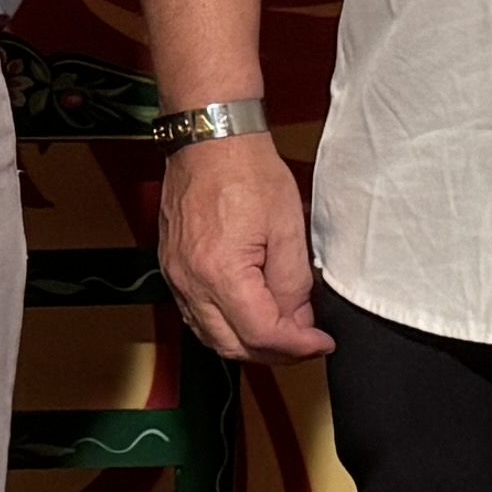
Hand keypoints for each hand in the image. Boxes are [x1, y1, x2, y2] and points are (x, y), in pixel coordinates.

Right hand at [156, 131, 331, 363]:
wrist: (210, 139)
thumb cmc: (246, 171)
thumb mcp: (288, 229)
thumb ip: (293, 284)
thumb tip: (296, 319)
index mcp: (221, 272)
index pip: (261, 334)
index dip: (297, 346)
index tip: (321, 342)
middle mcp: (190, 281)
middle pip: (231, 346)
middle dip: (274, 353)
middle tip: (306, 343)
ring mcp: (175, 276)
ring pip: (210, 336)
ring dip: (248, 344)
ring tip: (283, 332)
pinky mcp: (171, 268)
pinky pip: (195, 314)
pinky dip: (224, 326)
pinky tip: (250, 315)